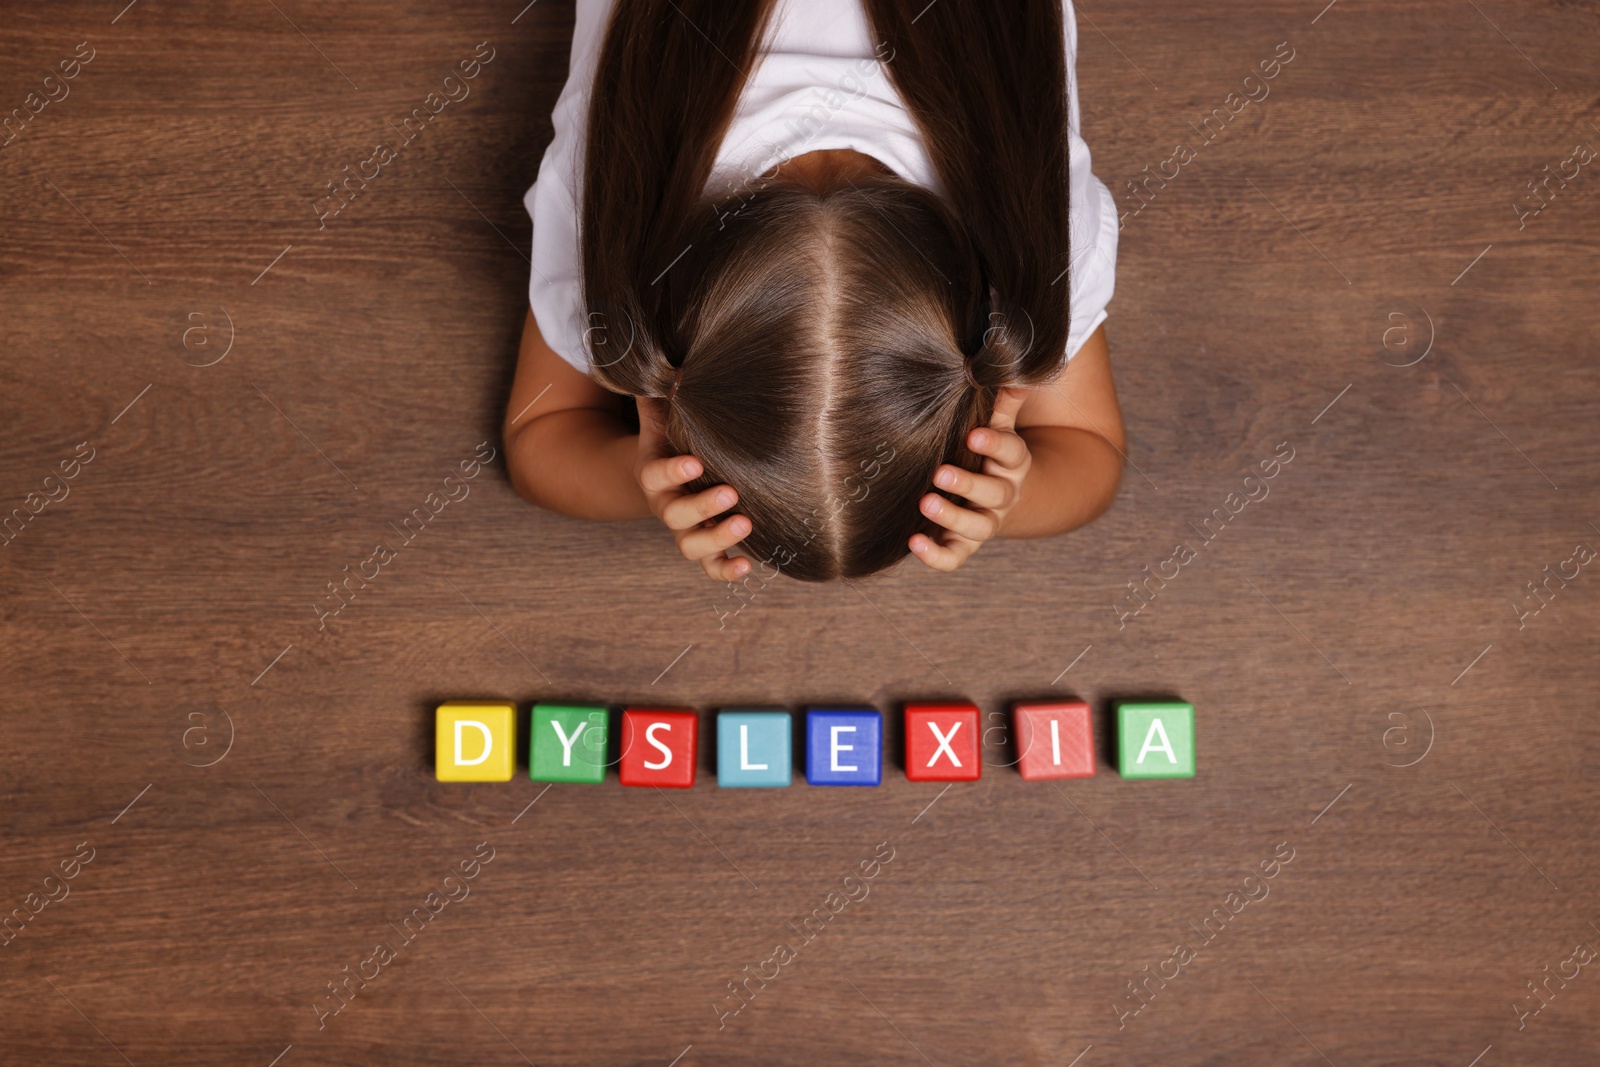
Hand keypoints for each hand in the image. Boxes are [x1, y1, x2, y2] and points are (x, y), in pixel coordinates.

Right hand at [633, 397, 752, 581]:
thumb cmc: (674, 438)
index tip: (695, 463)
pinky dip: (725, 571)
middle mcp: (666, 505)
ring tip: (745, 524)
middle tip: (732, 493)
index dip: (673, 472)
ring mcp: (685, 529)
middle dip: (702, 506)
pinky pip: (710, 566)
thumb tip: (670, 359)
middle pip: (674, 516)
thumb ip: (663, 392)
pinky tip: (749, 568)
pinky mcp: (705, 546)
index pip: (656, 474)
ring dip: (717, 539)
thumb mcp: (665, 414)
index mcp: (654, 472)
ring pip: (691, 546)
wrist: (673, 472)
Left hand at [909, 386, 1030, 571]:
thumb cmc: (989, 451)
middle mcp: (1002, 495)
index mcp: (1013, 462)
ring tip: (925, 503)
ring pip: (976, 527)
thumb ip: (1002, 401)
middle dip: (968, 485)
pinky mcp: (964, 544)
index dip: (994, 445)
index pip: (1010, 452)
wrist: (1002, 496)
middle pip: (993, 493)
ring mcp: (984, 522)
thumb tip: (1010, 362)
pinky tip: (913, 542)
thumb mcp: (999, 425)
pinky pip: (954, 556)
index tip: (974, 435)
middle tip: (940, 474)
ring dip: (951, 517)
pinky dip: (936, 555)